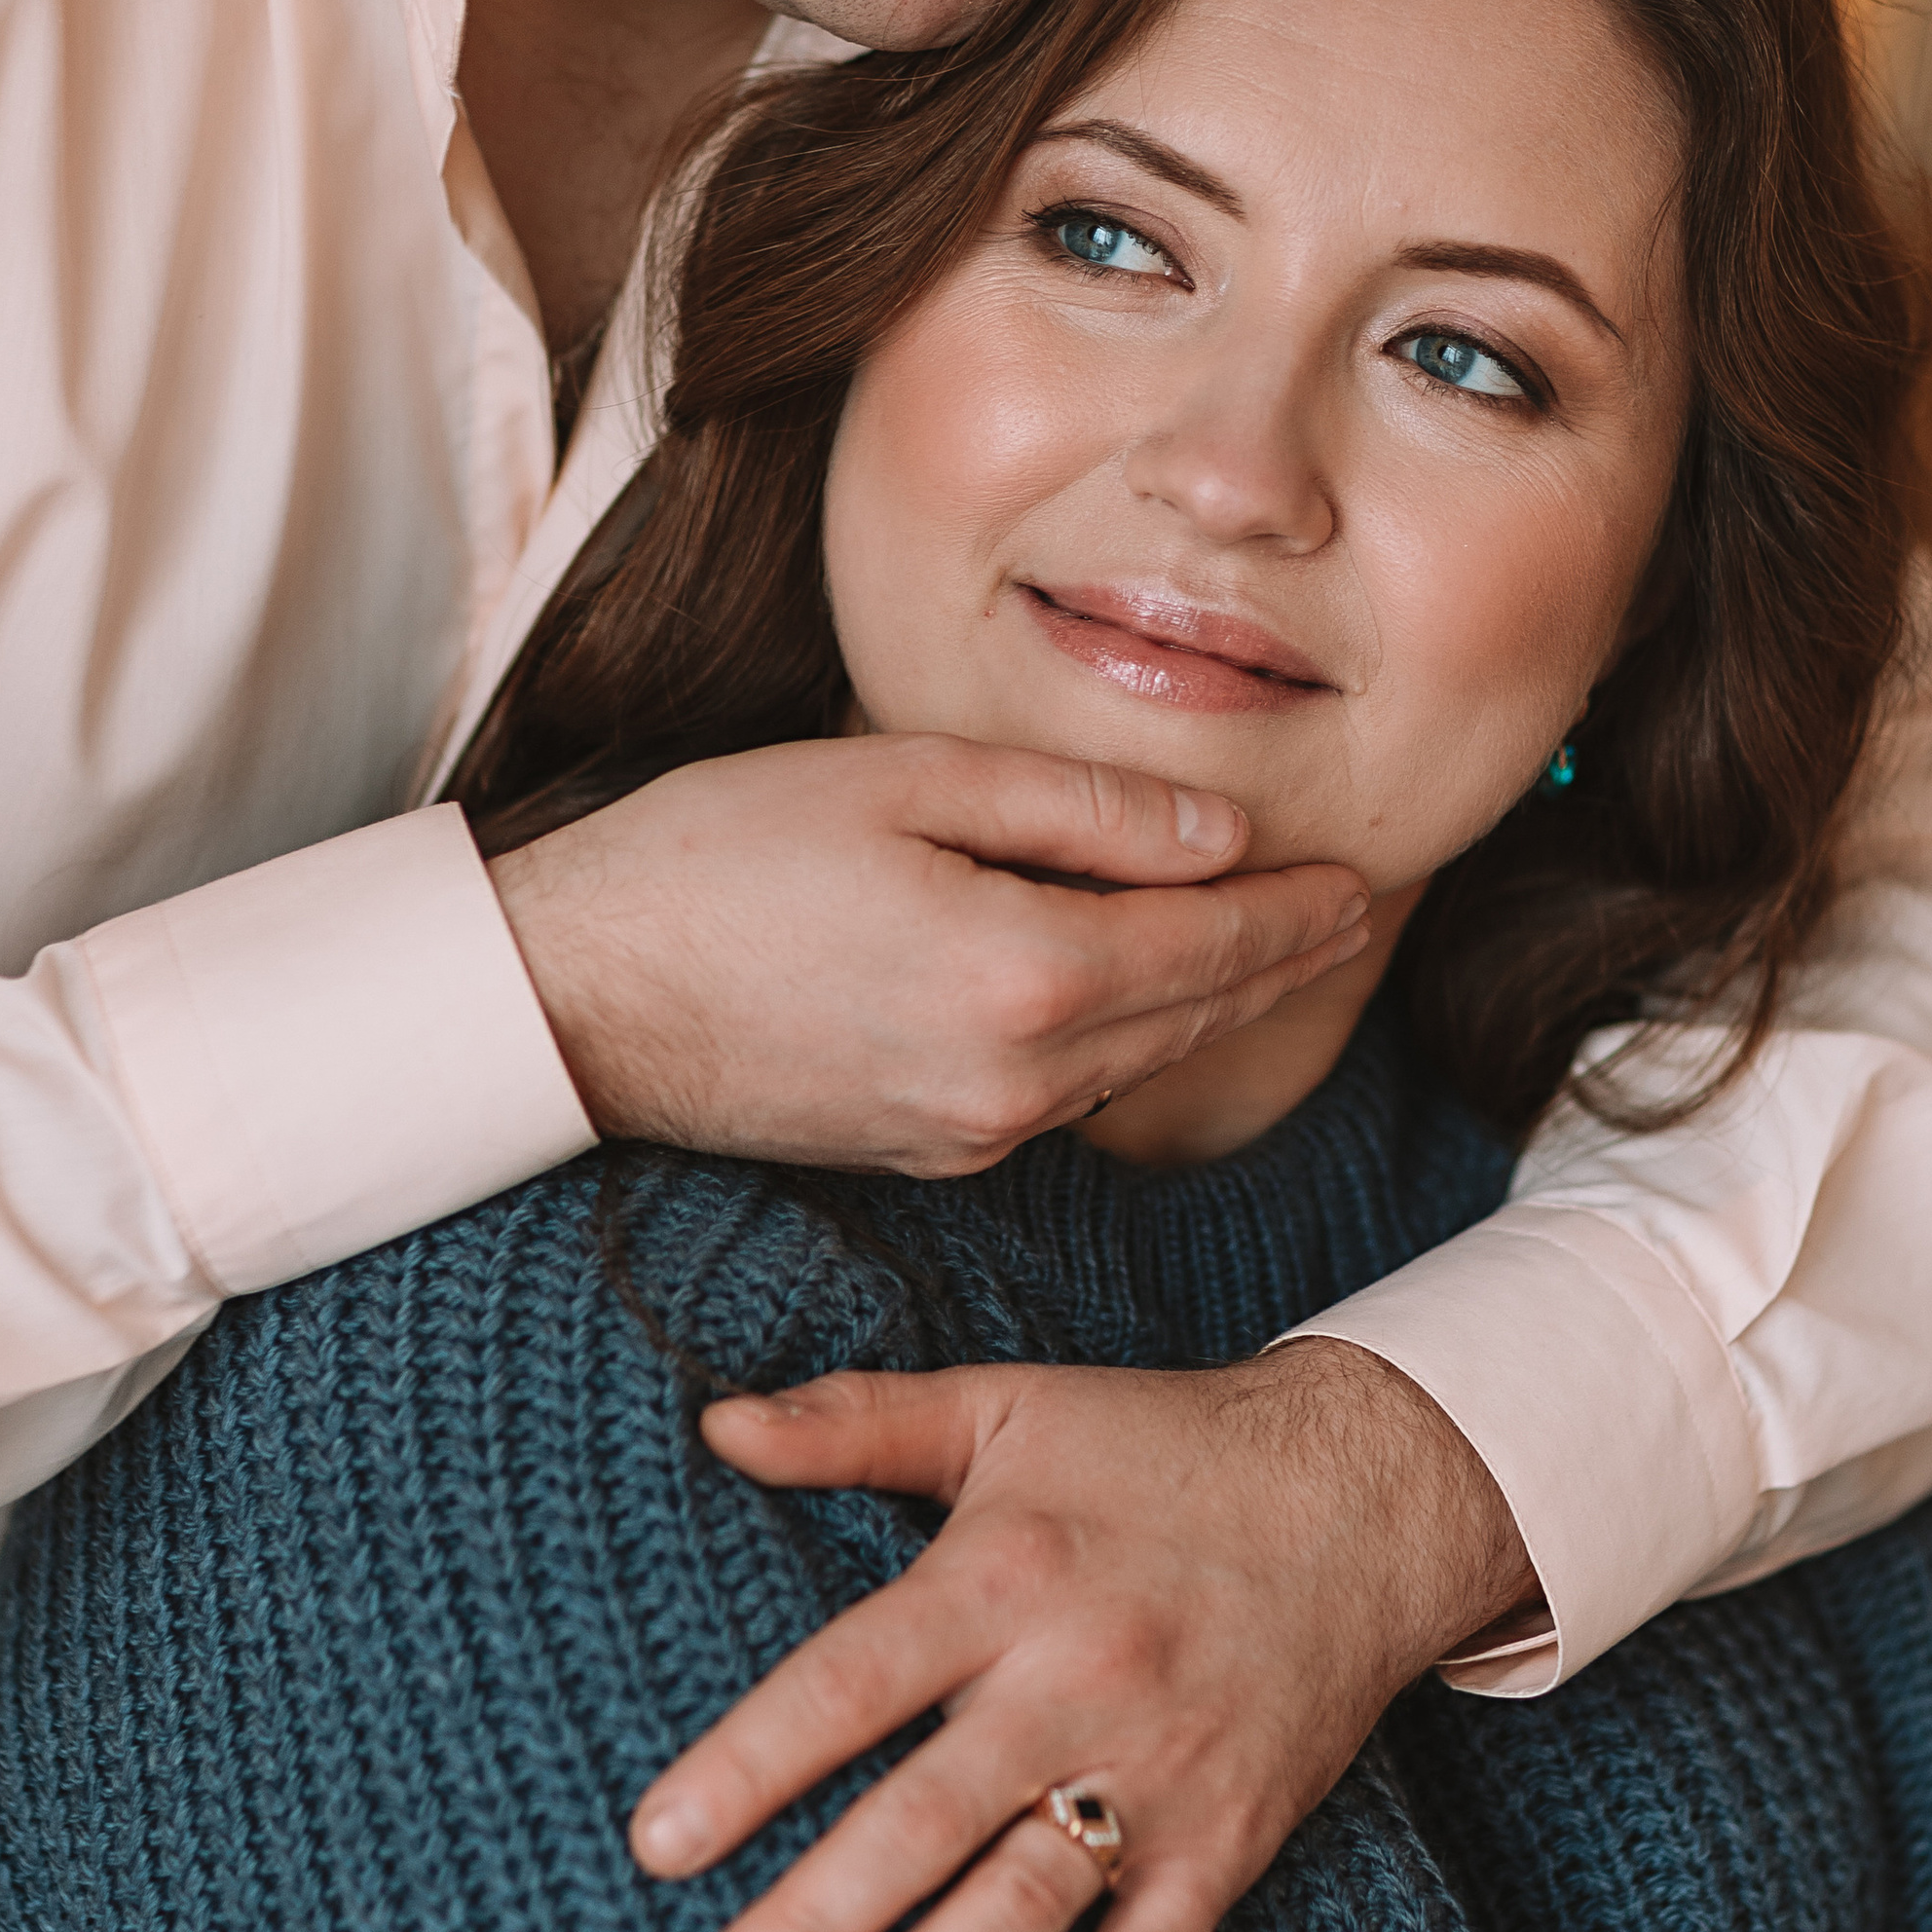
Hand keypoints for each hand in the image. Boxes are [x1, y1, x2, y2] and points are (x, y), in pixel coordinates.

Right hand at [488, 734, 1368, 1170]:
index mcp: (1025, 975)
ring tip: (1267, 946)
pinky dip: (1122, 1039)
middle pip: (1193, 1013)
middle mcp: (1018, 1080)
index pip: (1212, 940)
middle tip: (1349, 913)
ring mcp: (974, 1131)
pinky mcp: (928, 1151)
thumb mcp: (905, 780)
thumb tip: (1218, 837)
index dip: (1296, 908)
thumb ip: (1078, 809)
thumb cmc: (717, 856)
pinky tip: (1137, 995)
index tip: (1358, 878)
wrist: (573, 993)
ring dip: (1208, 1003)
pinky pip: (1064, 1091)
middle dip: (1279, 960)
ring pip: (1136, 1060)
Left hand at [629, 1342, 1533, 1931]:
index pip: (855, 1680)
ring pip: (1027, 1899)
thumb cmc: (1156, 1448)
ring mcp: (1157, 1769)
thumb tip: (710, 1420)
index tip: (657, 1843)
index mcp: (1003, 1575)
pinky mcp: (1225, 1838)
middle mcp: (1075, 1679)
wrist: (1368, 1493)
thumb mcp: (1003, 1407)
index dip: (755, 1759)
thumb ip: (854, 1420)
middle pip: (927, 1815)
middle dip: (818, 1917)